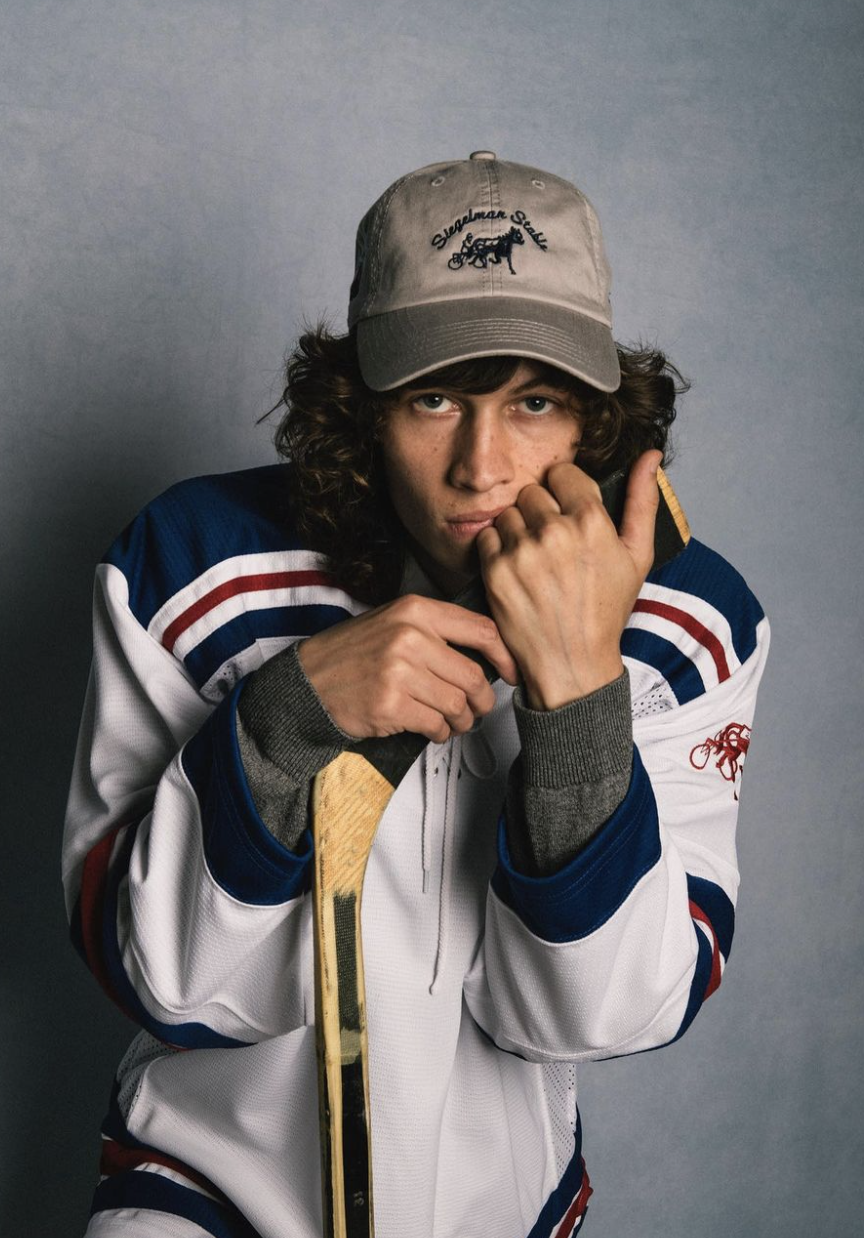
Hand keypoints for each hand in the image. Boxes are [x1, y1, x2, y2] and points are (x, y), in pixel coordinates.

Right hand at [297, 594, 519, 742]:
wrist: (309, 679)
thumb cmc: (353, 654)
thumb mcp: (394, 623)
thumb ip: (437, 632)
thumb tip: (486, 657)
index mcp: (415, 611)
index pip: (481, 630)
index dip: (505, 656)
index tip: (512, 672)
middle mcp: (410, 637)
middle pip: (473, 676)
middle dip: (481, 701)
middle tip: (476, 709)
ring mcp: (399, 671)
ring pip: (458, 705)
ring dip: (461, 721)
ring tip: (451, 722)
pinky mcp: (390, 704)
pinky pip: (436, 724)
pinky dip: (441, 733)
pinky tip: (432, 729)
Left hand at [475, 450, 661, 708]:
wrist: (572, 663)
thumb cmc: (606, 610)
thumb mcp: (637, 556)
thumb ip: (643, 500)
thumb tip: (651, 454)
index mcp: (591, 521)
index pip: (561, 473)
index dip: (564, 493)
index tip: (567, 515)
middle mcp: (554, 531)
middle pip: (532, 492)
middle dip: (540, 512)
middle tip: (551, 544)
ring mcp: (522, 551)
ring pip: (509, 513)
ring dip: (517, 530)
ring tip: (534, 560)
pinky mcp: (495, 570)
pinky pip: (487, 536)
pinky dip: (496, 550)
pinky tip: (516, 571)